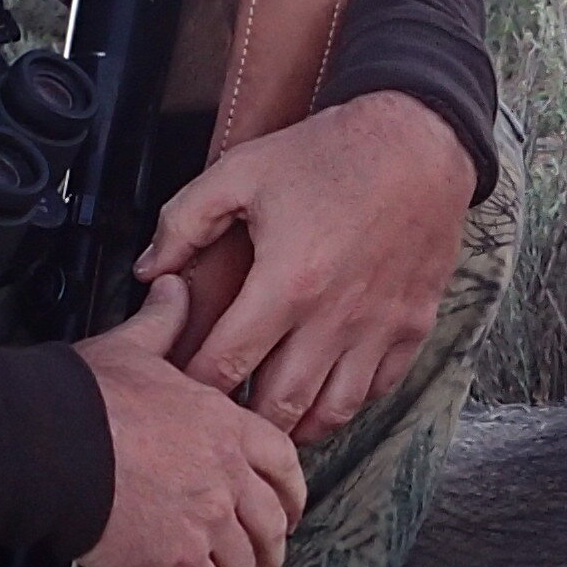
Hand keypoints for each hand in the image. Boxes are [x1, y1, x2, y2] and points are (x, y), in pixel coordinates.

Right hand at [75, 274, 307, 566]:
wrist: (46, 443)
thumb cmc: (82, 396)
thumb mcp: (134, 347)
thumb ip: (164, 322)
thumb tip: (172, 285)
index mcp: (227, 423)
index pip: (284, 465)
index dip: (290, 496)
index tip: (287, 513)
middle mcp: (231, 474)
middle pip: (271, 525)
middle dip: (270, 555)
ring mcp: (211, 522)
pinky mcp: (182, 564)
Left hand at [136, 90, 477, 440]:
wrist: (418, 140)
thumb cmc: (330, 153)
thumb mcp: (241, 171)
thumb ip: (184, 222)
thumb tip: (147, 272)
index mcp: (286, 283)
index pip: (225, 365)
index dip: (194, 388)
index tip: (180, 392)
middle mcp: (334, 318)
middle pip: (280, 405)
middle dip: (244, 423)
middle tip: (223, 421)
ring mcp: (378, 327)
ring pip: (333, 411)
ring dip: (298, 426)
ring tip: (272, 422)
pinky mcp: (412, 326)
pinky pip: (378, 389)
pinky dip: (348, 403)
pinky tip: (325, 395)